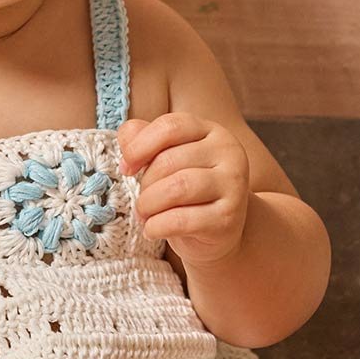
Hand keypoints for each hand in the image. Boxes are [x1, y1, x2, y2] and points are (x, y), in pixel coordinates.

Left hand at [116, 113, 251, 268]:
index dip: (138, 146)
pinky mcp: (228, 218)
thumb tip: (127, 141)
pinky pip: (181, 220)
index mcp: (210, 131)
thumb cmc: (186, 191)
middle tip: (142, 201)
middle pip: (169, 161)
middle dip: (144, 184)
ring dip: (148, 205)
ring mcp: (233, 185)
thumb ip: (143, 139)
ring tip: (144, 215)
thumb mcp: (166, 159)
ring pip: (177, 188)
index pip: (170, 126)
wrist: (218, 231)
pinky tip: (152, 230)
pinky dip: (157, 226)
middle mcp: (228, 152)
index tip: (126, 168)